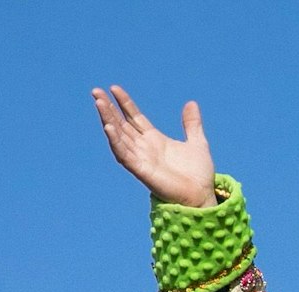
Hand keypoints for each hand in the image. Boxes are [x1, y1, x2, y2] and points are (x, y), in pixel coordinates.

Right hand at [91, 85, 216, 207]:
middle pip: (122, 124)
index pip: (134, 117)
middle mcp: (144, 147)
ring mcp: (141, 159)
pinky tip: (108, 127)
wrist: (201, 195)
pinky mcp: (142, 170)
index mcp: (154, 139)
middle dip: (108, 108)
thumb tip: (191, 103)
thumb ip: (192, 124)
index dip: (124, 103)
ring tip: (99, 103)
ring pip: (119, 136)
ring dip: (108, 120)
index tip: (114, 88)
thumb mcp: (197, 143)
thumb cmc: (198, 174)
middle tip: (96, 92)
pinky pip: (124, 155)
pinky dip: (116, 141)